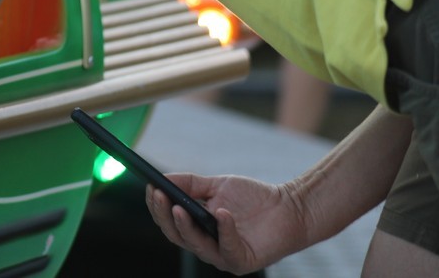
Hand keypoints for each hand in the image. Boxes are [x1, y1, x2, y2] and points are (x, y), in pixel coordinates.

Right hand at [145, 173, 308, 273]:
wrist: (288, 208)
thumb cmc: (252, 198)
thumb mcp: (216, 186)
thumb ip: (189, 184)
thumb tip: (162, 178)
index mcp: (196, 228)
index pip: (169, 221)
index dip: (157, 207)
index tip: (150, 188)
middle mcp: (206, 245)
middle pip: (176, 235)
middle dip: (164, 216)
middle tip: (159, 195)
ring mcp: (223, 256)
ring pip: (195, 245)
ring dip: (185, 226)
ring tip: (180, 206)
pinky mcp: (242, 261)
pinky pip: (227, 248)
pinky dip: (224, 230)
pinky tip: (222, 213)